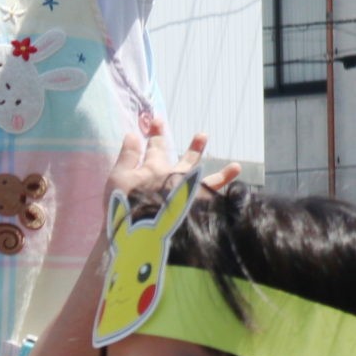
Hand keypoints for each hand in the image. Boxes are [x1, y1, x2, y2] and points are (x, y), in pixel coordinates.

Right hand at [108, 118, 243, 202]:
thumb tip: (133, 134)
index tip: (157, 121)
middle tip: (203, 135)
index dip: (156, 133)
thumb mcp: (119, 180)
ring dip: (221, 175)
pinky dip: (224, 202)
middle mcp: (177, 179)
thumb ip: (127, 157)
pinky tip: (233, 200)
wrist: (144, 234)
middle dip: (194, 148)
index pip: (157, 147)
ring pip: (209, 183)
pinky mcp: (200, 212)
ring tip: (236, 167)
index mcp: (156, 170)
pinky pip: (216, 205)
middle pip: (187, 161)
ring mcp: (191, 196)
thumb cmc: (127, 207)